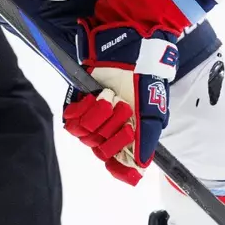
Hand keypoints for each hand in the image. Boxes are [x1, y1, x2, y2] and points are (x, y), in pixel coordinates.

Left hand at [61, 26, 177, 184]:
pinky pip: (72, 121)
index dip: (119, 169)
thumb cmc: (143, 81)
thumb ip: (146, 139)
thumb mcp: (152, 112)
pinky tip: (96, 97)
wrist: (129, 53)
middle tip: (125, 110)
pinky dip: (85, 109)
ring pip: (87, 136)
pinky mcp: (77, 105)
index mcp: (127, 134)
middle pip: (102, 150)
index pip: (118, 162)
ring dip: (101, 116)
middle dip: (114, 131)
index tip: (126, 171)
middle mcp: (108, 130)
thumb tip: (142, 166)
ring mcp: (92, 118)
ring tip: (111, 98)